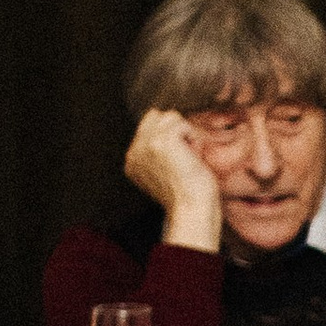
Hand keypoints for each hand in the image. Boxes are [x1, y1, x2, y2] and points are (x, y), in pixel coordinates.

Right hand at [122, 107, 225, 251]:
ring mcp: (145, 144)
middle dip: (175, 130)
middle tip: (186, 156)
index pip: (147, 127)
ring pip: (169, 116)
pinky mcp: (161, 141)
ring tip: (189, 157)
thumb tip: (172, 133)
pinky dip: (193, 137)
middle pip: (155, 116)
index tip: (180, 160)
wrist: (192, 209)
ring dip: (186, 134)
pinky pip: (181, 123)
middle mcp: (134, 151)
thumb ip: (158, 154)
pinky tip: (193, 156)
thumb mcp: (165, 173)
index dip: (170, 136)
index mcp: (132, 161)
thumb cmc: (188, 196)